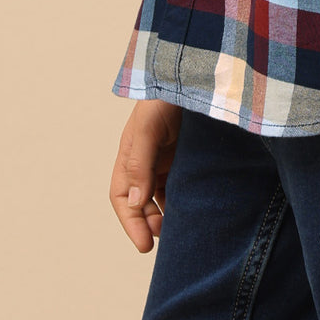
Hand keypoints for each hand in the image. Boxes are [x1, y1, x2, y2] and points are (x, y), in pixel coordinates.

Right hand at [109, 99, 182, 251]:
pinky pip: (183, 184)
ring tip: (182, 230)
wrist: (195, 73)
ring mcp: (168, 159)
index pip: (123, 197)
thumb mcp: (149, 128)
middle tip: (165, 241)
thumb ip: (140, 163)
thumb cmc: (165, 96)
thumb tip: (136, 202)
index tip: (144, 246)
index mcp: (130, 155)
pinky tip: (196, 210)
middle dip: (149, 223)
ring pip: (163, 196)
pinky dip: (185, 200)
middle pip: (142, 202)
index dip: (131, 223)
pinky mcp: (187, 156)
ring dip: (168, 214)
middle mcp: (147, 160)